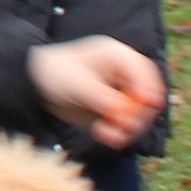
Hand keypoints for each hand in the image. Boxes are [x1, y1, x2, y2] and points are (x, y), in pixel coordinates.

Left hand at [28, 37, 164, 147]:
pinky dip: (120, 133)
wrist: (40, 85)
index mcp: (117, 56)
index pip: (144, 70)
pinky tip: (102, 134)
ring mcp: (123, 93)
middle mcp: (125, 74)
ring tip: (105, 132)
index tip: (148, 105)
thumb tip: (122, 110)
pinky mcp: (117, 110)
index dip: (150, 88)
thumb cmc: (56, 74)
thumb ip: (99, 96)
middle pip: (149, 94)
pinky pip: (128, 125)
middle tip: (123, 127)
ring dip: (129, 127)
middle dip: (140, 113)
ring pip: (141, 113)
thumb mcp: (76, 83)